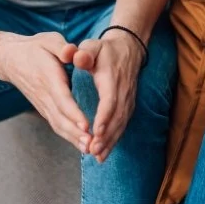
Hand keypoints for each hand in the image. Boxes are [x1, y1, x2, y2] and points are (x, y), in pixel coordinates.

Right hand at [0, 32, 89, 150]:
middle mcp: (45, 95)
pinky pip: (56, 124)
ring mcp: (42, 104)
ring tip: (89, 149)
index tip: (86, 125)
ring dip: (73, 138)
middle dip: (76, 133)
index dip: (74, 113)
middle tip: (92, 144)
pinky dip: (68, 135)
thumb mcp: (48, 40)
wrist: (9, 59)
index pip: (62, 99)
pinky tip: (81, 144)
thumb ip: (61, 46)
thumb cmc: (34, 48)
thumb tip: (71, 52)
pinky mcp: (43, 108)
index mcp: (48, 78)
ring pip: (58, 124)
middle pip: (61, 118)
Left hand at [72, 29, 144, 161]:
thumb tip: (76, 57)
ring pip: (121, 124)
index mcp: (112, 78)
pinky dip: (114, 140)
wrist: (128, 48)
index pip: (110, 100)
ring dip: (110, 141)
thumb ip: (83, 53)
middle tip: (93, 151)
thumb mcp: (92, 46)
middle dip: (106, 135)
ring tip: (98, 156)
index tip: (96, 131)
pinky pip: (123, 125)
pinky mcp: (128, 106)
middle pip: (117, 117)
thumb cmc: (104, 49)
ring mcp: (128, 100)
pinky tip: (104, 154)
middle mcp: (123, 91)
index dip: (104, 116)